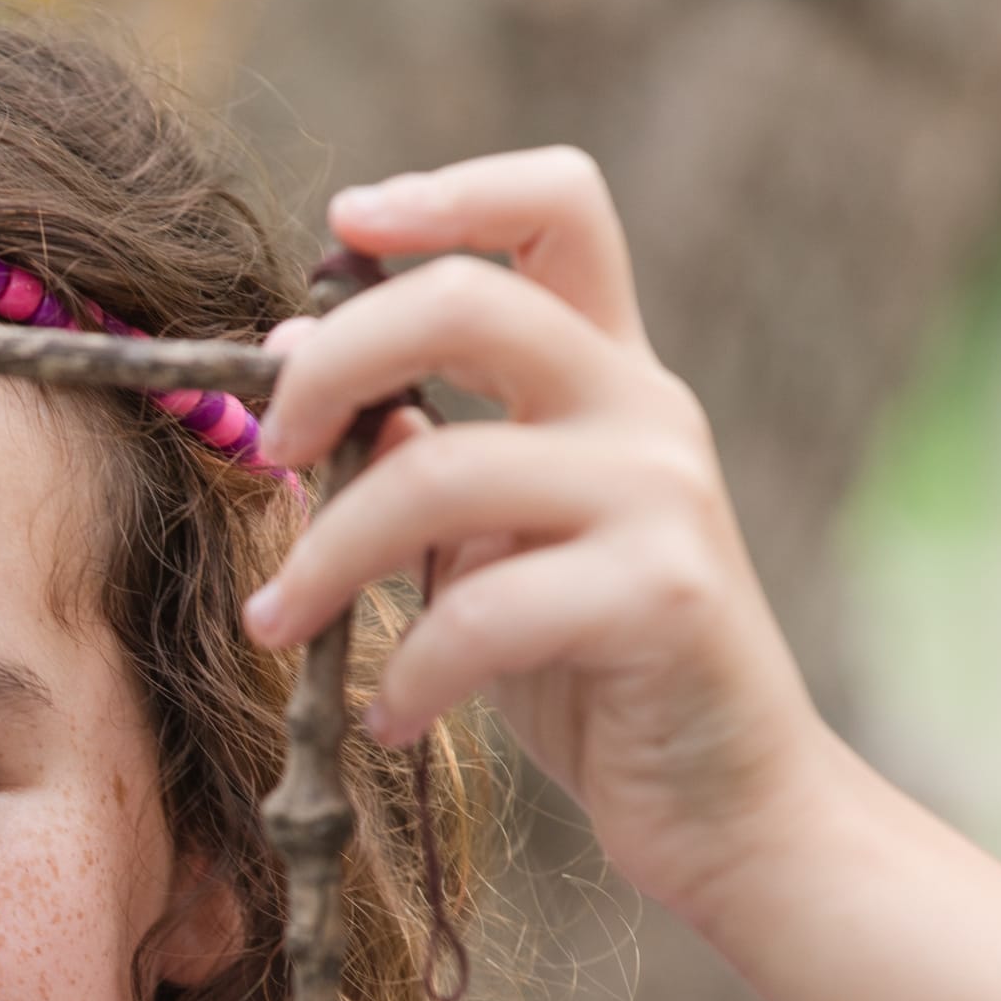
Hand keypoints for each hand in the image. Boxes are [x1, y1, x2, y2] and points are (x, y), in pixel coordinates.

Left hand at [244, 147, 841, 923]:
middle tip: (269, 448)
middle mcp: (644, 409)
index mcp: (606, 374)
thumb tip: (289, 345)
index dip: (446, 192)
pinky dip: (406, 672)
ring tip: (279, 622)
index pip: (556, 203)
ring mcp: (661, 498)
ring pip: (441, 469)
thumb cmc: (592, 670)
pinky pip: (481, 612)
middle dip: (333, 364)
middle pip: (471, 300)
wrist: (730, 808)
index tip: (343, 225)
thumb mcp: (487, 547)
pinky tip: (389, 718)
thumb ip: (414, 448)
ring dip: (325, 554)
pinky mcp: (662, 597)